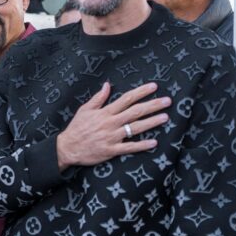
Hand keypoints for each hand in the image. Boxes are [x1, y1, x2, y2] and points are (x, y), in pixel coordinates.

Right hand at [55, 82, 169, 170]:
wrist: (68, 147)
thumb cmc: (76, 128)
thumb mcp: (85, 109)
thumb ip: (98, 98)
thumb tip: (107, 85)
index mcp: (105, 112)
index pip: (127, 99)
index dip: (141, 92)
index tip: (154, 87)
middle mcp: (111, 123)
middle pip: (135, 112)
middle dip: (152, 105)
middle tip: (167, 101)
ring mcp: (112, 137)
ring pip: (135, 128)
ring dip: (151, 122)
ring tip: (165, 117)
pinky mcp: (111, 150)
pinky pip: (129, 148)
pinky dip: (142, 145)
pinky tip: (154, 142)